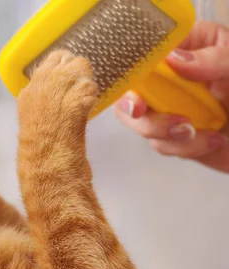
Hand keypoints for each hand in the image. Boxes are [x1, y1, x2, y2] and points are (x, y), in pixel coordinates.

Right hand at [115, 21, 228, 172]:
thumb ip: (213, 59)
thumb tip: (174, 59)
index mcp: (185, 49)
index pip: (143, 55)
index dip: (130, 75)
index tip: (135, 94)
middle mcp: (171, 77)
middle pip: (129, 93)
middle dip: (138, 111)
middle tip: (154, 116)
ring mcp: (169, 106)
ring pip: (141, 123)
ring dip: (165, 133)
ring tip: (196, 132)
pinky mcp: (173, 134)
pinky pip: (161, 143)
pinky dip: (183, 147)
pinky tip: (211, 141)